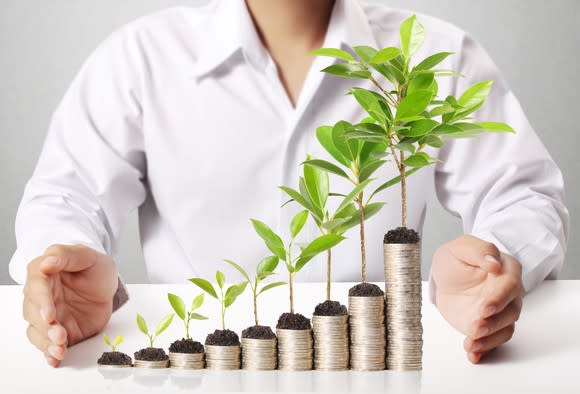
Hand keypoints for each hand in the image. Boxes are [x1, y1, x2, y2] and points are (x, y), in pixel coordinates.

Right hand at [22, 245, 117, 366]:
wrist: (107, 286)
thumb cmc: (95, 268)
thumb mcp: (87, 256)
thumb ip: (66, 256)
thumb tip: (46, 262)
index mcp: (43, 273)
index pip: (36, 286)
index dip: (41, 301)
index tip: (49, 313)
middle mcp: (40, 296)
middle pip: (32, 312)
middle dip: (44, 326)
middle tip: (58, 333)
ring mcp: (47, 315)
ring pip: (36, 330)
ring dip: (46, 342)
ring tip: (60, 347)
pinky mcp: (56, 331)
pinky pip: (47, 344)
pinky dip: (50, 353)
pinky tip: (55, 358)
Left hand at [432, 235, 523, 363]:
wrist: (445, 276)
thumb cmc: (456, 259)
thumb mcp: (460, 248)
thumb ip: (478, 251)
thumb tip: (494, 262)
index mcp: (506, 269)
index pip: (509, 285)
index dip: (498, 298)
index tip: (485, 308)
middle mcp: (509, 292)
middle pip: (511, 310)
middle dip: (494, 322)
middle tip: (476, 327)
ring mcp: (501, 310)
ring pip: (504, 328)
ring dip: (489, 338)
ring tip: (471, 341)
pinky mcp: (490, 325)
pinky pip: (494, 340)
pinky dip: (484, 349)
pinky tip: (473, 353)